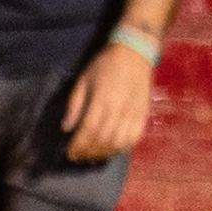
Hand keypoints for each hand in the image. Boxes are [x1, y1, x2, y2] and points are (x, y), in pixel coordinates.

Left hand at [65, 37, 159, 162]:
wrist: (134, 53)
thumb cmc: (104, 65)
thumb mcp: (83, 81)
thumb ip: (75, 105)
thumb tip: (67, 128)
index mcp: (102, 100)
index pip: (88, 131)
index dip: (78, 146)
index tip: (70, 153)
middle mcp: (119, 109)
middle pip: (103, 140)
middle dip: (89, 152)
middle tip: (79, 157)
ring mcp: (134, 112)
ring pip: (120, 142)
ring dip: (105, 153)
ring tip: (94, 156)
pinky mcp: (144, 113)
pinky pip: (136, 137)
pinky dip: (124, 147)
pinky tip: (114, 149)